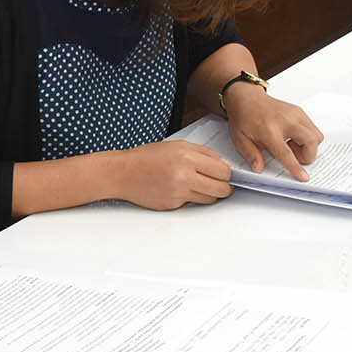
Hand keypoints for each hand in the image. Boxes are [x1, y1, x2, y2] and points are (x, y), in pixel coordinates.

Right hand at [115, 140, 233, 209]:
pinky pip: (192, 204)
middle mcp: (184, 176)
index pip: (223, 171)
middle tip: (221, 184)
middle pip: (221, 189)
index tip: (227, 175)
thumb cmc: (147, 158)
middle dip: (225, 188)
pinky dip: (191, 198)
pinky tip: (180, 189)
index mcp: (187, 157)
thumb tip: (225, 166)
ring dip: (210, 194)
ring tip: (199, 185)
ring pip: (210, 199)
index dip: (228, 174)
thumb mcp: (177, 146)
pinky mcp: (172, 205)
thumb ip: (204, 154)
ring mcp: (178, 193)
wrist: (123, 173)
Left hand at [222, 87, 323, 180]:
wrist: (247, 97)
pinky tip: (292, 137)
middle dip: (308, 155)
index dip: (296, 167)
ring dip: (308, 146)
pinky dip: (307, 137)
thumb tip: (259, 169)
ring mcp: (295, 114)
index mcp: (269, 130)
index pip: (286, 153)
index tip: (304, 177)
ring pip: (316, 135)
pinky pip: (313, 128)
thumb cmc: (244, 117)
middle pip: (311, 142)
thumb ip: (251, 155)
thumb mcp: (241, 139)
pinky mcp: (299, 112)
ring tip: (291, 145)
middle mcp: (286, 121)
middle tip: (294, 156)